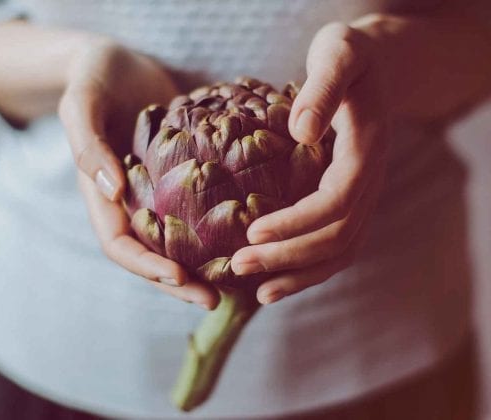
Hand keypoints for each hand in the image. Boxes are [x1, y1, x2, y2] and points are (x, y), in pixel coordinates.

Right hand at [59, 39, 218, 308]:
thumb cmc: (95, 77)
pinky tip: (247, 234)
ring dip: (203, 266)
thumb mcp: (82, 103)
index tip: (180, 278)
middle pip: (152, 256)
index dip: (146, 267)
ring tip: (237, 280)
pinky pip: (199, 213)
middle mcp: (131, 204)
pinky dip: (218, 230)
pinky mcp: (182, 181)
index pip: (120, 246)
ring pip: (179, 243)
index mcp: (103, 196)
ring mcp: (157, 196)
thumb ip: (88, 144)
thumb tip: (114, 190)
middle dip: (180, 283)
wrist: (118, 61)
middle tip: (215, 299)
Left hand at [231, 22, 388, 303]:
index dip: (296, 223)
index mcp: (366, 153)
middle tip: (238, 267)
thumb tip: (301, 132)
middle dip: (288, 257)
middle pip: (336, 238)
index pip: (334, 203)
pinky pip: (335, 246)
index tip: (251, 233)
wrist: (375, 67)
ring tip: (258, 292)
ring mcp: (363, 196)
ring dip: (298, 274)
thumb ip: (323, 88)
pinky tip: (276, 280)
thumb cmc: (350, 57)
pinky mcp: (349, 201)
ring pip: (339, 252)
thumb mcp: (338, 54)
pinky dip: (308, 268)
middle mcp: (370, 183)